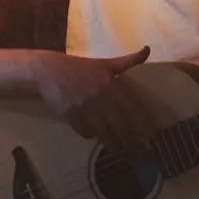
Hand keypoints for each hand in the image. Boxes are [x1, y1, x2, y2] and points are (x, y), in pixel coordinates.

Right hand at [31, 47, 155, 148]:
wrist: (48, 70)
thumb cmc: (79, 67)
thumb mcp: (104, 62)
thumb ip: (127, 61)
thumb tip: (148, 49)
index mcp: (110, 82)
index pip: (131, 106)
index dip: (142, 122)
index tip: (150, 134)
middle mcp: (100, 94)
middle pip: (118, 124)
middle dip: (126, 139)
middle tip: (132, 148)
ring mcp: (84, 105)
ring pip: (102, 131)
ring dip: (110, 142)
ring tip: (116, 148)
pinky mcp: (70, 114)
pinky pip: (85, 131)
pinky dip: (89, 134)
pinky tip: (92, 134)